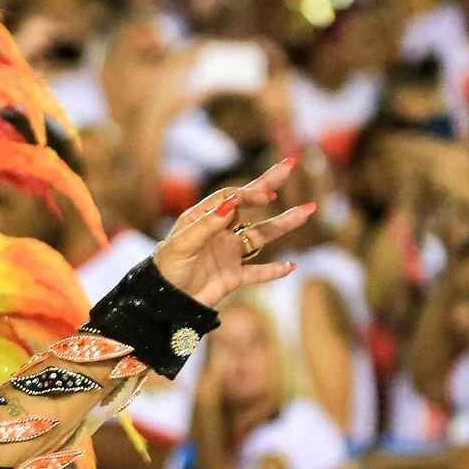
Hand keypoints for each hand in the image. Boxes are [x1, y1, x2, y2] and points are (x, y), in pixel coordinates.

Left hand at [152, 157, 314, 308]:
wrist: (162, 303)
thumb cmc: (166, 269)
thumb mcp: (182, 244)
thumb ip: (207, 225)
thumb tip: (232, 204)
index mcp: (203, 219)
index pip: (231, 198)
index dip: (249, 194)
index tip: (266, 196)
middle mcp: (219, 233)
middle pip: (250, 206)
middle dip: (268, 186)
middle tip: (290, 165)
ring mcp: (228, 254)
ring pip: (261, 236)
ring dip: (283, 224)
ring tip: (306, 210)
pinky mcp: (232, 278)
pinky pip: (258, 273)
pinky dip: (273, 271)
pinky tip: (290, 266)